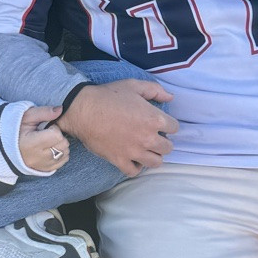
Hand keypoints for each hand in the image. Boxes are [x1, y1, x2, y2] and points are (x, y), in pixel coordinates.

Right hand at [18, 107, 69, 172]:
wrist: (4, 145)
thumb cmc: (15, 129)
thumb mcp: (26, 116)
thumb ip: (44, 112)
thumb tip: (60, 109)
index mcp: (30, 144)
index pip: (56, 135)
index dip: (54, 128)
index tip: (45, 128)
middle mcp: (36, 158)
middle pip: (62, 145)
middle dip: (58, 137)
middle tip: (46, 134)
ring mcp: (40, 166)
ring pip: (64, 154)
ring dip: (60, 146)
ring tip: (48, 141)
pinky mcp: (43, 170)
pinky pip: (61, 162)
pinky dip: (60, 155)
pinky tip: (50, 149)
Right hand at [59, 78, 177, 174]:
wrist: (83, 109)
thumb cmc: (108, 95)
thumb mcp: (134, 85)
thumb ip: (155, 90)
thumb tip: (170, 97)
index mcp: (154, 119)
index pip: (175, 128)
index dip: (168, 125)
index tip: (160, 124)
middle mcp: (148, 138)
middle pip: (168, 148)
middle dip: (163, 142)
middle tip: (153, 137)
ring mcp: (134, 152)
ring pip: (156, 162)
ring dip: (153, 156)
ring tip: (146, 150)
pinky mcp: (120, 160)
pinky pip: (134, 171)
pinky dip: (136, 167)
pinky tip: (133, 159)